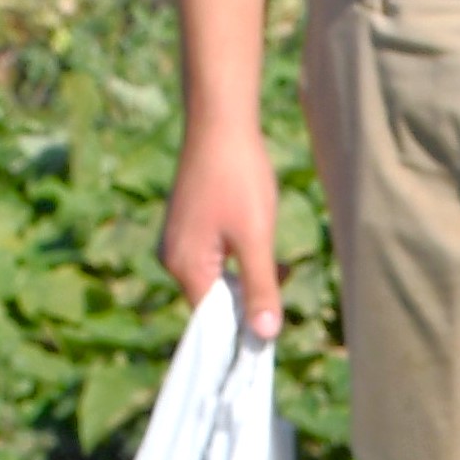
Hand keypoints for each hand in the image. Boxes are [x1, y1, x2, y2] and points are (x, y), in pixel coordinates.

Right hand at [158, 124, 282, 337]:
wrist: (220, 123)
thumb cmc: (238, 177)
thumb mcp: (257, 238)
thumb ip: (261, 288)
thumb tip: (265, 336)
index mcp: (185, 267)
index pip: (213, 322)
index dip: (244, 330)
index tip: (274, 331)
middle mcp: (173, 259)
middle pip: (217, 302)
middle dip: (253, 297)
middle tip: (286, 274)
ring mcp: (179, 242)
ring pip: (220, 280)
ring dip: (252, 275)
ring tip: (279, 258)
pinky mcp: (188, 228)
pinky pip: (216, 259)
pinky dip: (242, 259)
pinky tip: (263, 240)